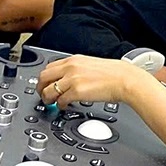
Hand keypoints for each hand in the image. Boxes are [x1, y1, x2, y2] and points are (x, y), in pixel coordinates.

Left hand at [39, 55, 153, 105]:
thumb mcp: (91, 65)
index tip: (45, 84)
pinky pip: (60, 100)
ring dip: (48, 98)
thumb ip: (77, 70)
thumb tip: (69, 79)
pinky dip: (60, 105)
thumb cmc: (113, 74)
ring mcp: (72, 79)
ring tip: (52, 103)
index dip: (44, 78)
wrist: (124, 79)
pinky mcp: (76, 92)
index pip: (49, 67)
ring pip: (48, 90)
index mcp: (73, 60)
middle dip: (41, 88)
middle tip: (43, 95)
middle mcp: (70, 67)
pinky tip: (64, 105)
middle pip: (44, 78)